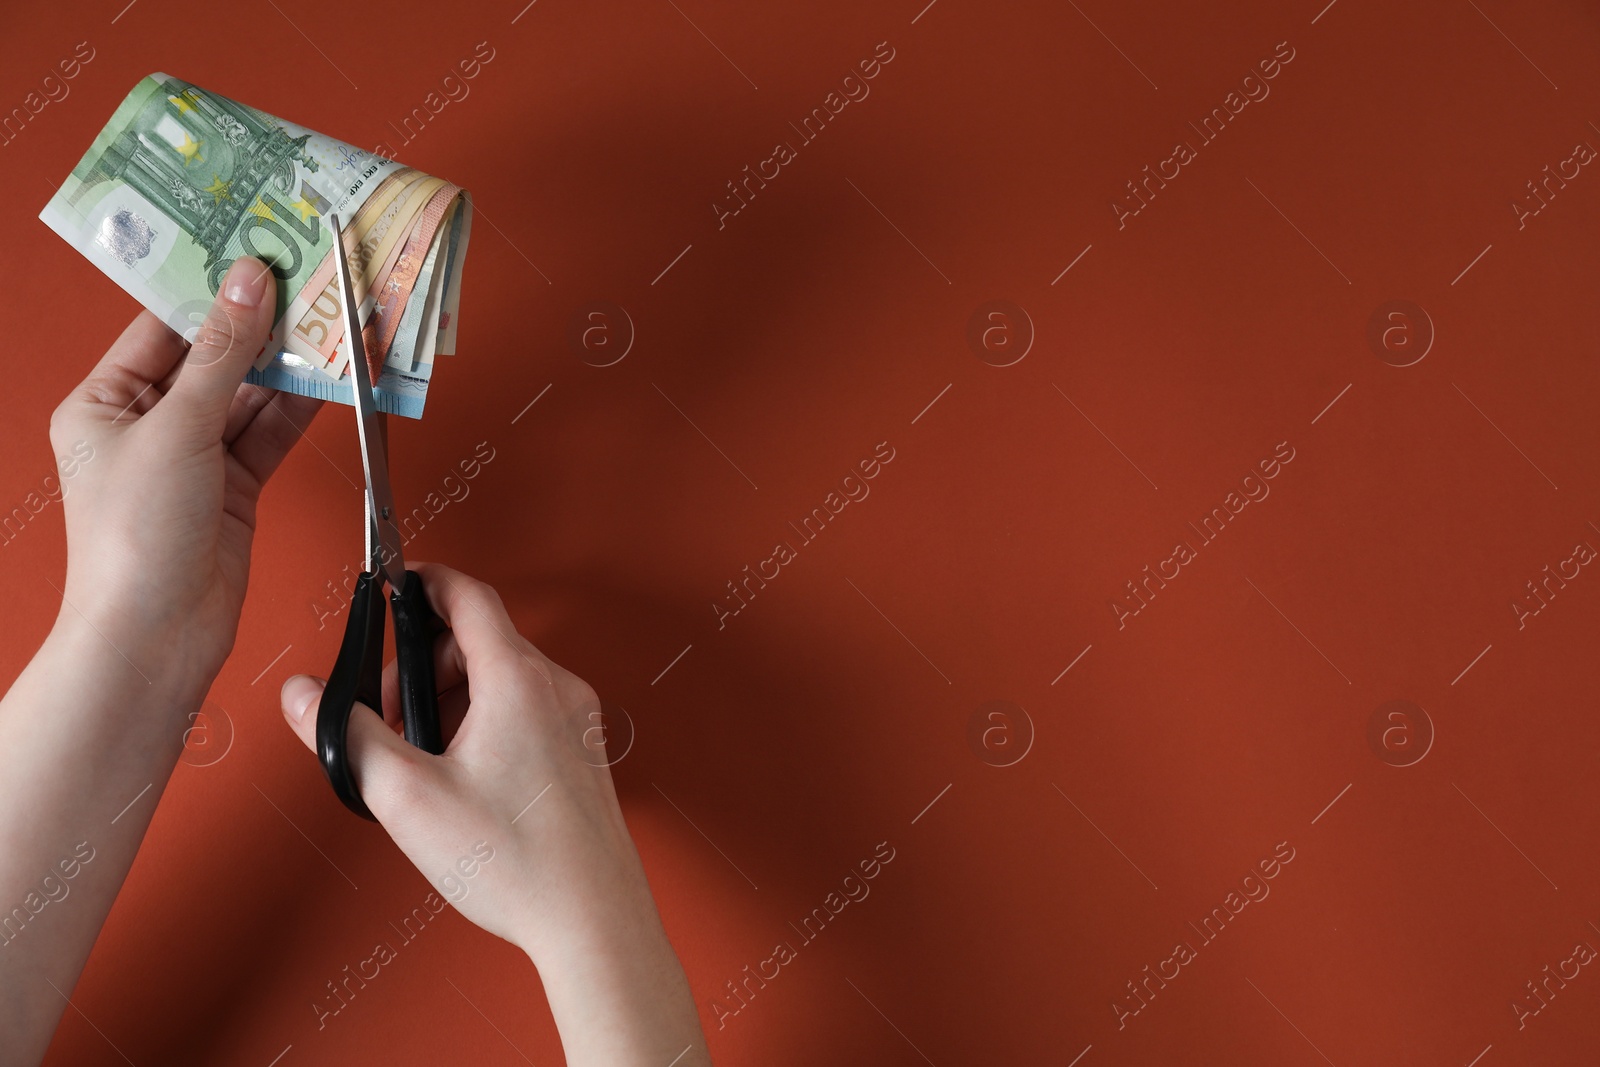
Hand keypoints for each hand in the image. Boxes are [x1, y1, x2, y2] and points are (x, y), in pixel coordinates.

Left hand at [49, 259, 320, 696]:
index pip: (162, 327)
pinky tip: (335, 378)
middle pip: (213, 358)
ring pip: (249, 396)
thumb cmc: (136, 537)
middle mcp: (147, 425)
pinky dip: (302, 409)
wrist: (158, 635)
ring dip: (291, 366)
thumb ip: (223, 353)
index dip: (210, 289)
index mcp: (104, 402)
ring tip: (335, 324)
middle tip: (310, 281)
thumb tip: (251, 280)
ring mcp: (193, 458)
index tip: (255, 250)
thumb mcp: (177, 427)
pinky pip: (270, 434)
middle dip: (261, 326)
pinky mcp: (234, 488)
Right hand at [277, 564, 706, 1064]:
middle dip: (420, 666)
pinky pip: (526, 711)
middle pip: (478, 640)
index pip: (468, 595)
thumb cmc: (513, 861)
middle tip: (389, 719)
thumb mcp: (405, 796)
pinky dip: (484, 722)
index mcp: (517, 679)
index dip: (422, 582)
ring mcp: (576, 721)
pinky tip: (461, 778)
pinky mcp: (583, 754)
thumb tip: (303, 695)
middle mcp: (556, 688)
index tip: (390, 588)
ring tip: (422, 758)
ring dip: (451, 698)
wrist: (591, 919)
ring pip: (501, 678)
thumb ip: (347, 735)